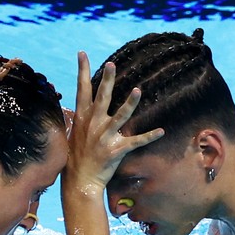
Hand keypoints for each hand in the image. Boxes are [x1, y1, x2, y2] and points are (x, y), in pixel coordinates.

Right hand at [64, 53, 163, 192]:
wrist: (79, 181)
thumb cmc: (76, 157)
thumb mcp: (74, 134)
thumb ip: (79, 118)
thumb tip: (80, 106)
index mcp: (82, 118)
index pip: (82, 90)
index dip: (83, 71)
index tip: (83, 54)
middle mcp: (93, 125)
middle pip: (101, 98)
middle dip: (107, 80)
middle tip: (113, 64)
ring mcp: (104, 137)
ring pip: (119, 117)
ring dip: (129, 104)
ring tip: (138, 90)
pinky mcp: (116, 150)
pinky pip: (135, 142)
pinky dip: (148, 136)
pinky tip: (161, 130)